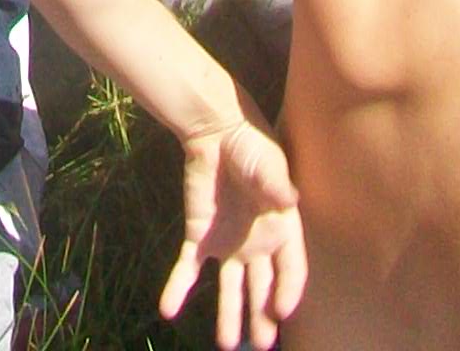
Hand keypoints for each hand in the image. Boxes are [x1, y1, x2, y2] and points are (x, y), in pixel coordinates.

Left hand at [161, 119, 306, 349]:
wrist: (214, 130)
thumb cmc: (249, 146)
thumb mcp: (267, 165)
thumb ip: (274, 185)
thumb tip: (288, 198)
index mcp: (282, 230)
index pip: (291, 271)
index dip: (289, 292)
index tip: (280, 311)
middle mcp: (257, 245)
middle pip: (262, 288)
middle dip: (262, 317)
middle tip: (261, 345)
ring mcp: (228, 244)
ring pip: (229, 288)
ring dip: (228, 315)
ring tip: (226, 345)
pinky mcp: (200, 237)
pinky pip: (188, 268)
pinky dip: (177, 288)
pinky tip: (168, 310)